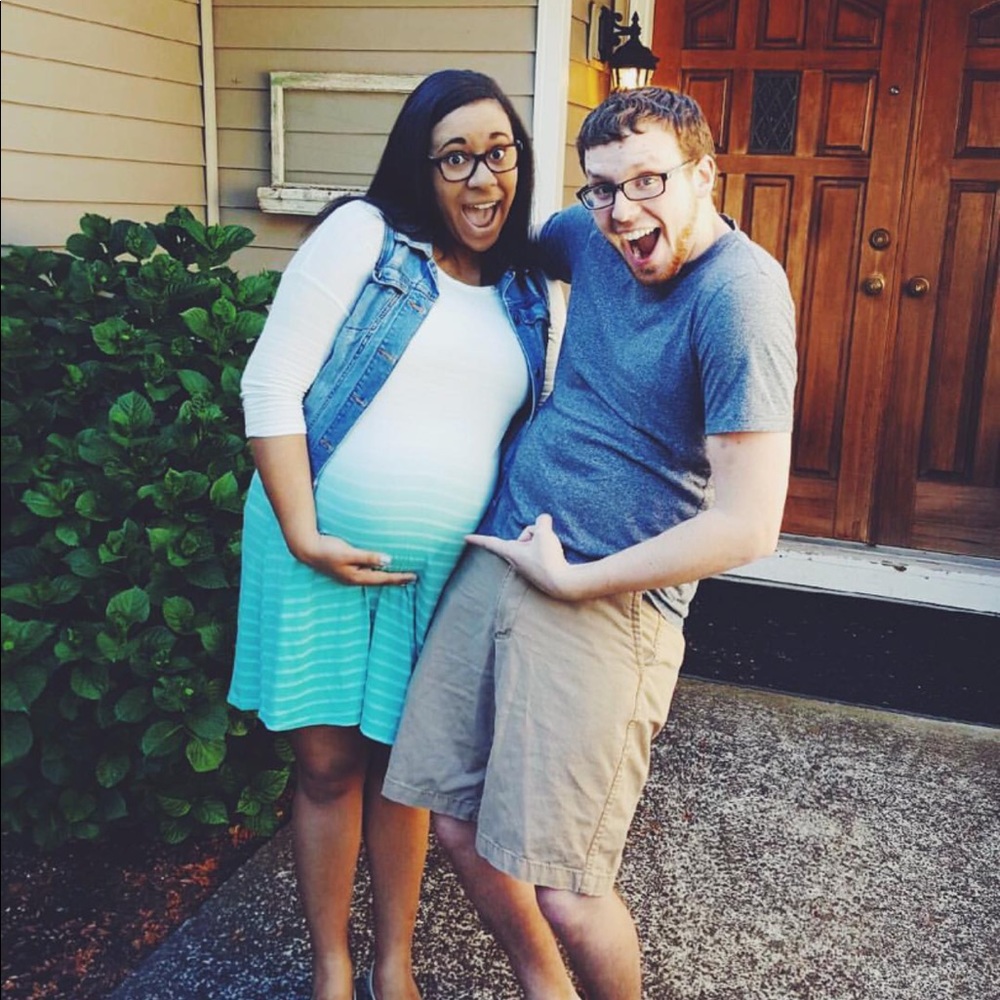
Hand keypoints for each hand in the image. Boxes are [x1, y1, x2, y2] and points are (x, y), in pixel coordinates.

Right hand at [289, 532, 415, 585]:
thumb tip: (389, 560)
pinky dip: (377, 572)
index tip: (414, 577)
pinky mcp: (346, 568)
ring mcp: (349, 574)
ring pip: (373, 578)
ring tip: (399, 577)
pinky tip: (378, 569)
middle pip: (380, 581)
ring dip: (387, 577)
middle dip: (395, 580)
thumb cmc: (327, 550)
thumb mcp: (348, 553)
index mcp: (356, 577)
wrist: (306, 549)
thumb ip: (368, 557)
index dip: (399, 578)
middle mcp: (354, 578)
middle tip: (412, 579)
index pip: (383, 579)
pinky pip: (367, 573)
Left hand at [466, 514, 578, 599]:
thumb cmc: (549, 559)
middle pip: (523, 536)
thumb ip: (542, 521)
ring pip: (534, 543)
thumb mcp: (545, 533)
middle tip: (545, 542)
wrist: (563, 583)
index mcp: (511, 552)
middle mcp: (516, 561)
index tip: (465, 538)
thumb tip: (544, 521)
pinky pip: (542, 552)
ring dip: (543, 542)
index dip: (478, 538)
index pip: (491, 542)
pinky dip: (548, 550)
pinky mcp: (537, 571)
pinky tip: (554, 558)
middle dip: (534, 533)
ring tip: (552, 552)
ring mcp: (527, 567)